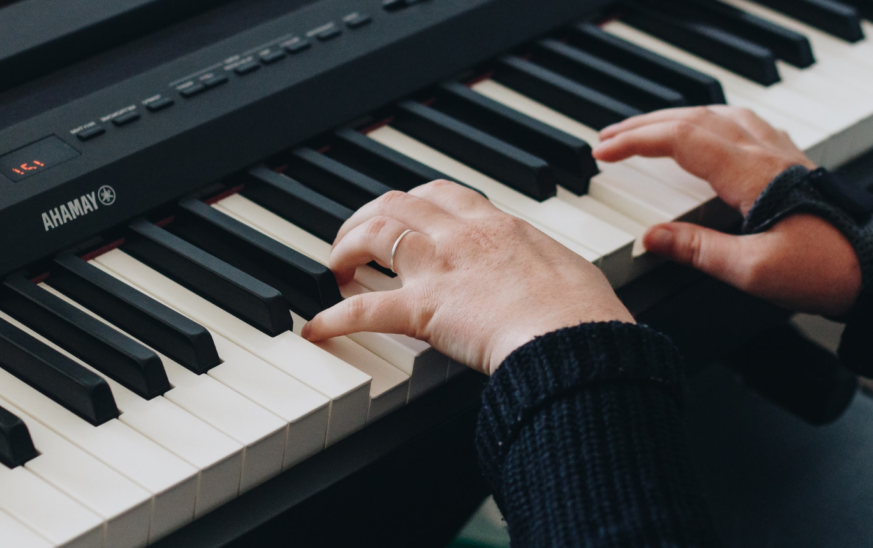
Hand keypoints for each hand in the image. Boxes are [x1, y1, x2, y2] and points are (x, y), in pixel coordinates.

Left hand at [301, 181, 633, 375]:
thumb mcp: (567, 271)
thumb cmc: (582, 314)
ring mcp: (440, 267)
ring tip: (333, 268)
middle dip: (366, 216)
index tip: (401, 214)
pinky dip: (335, 318)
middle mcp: (462, 235)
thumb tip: (553, 278)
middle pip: (396, 203)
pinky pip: (365, 309)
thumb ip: (544, 267)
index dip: (411, 201)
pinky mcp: (425, 309)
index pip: (441, 193)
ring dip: (345, 247)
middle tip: (353, 238)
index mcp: (498, 225)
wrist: (577, 338)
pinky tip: (316, 328)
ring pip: (374, 234)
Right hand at [593, 106, 859, 316]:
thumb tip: (652, 238)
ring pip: (718, 114)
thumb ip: (698, 251)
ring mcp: (779, 153)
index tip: (604, 153)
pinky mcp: (788, 162)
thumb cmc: (824, 269)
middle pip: (694, 119)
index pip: (681, 140)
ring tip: (645, 131)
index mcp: (750, 174)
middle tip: (608, 140)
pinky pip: (742, 122)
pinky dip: (708, 119)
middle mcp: (765, 153)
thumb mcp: (752, 271)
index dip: (636, 142)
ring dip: (674, 118)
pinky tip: (705, 130)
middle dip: (643, 126)